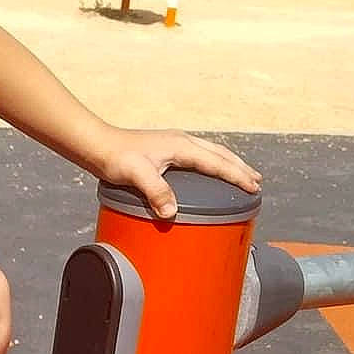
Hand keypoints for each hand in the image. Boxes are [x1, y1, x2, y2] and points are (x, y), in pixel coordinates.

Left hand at [94, 129, 261, 220]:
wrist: (96, 144)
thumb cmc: (115, 157)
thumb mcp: (136, 175)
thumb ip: (155, 191)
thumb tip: (172, 212)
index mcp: (181, 146)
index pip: (217, 162)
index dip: (236, 176)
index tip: (253, 187)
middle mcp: (181, 141)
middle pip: (219, 154)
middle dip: (239, 168)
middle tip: (256, 182)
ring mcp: (174, 144)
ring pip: (210, 152)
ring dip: (228, 164)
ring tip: (241, 175)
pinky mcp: (166, 149)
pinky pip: (198, 155)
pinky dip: (212, 163)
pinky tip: (209, 172)